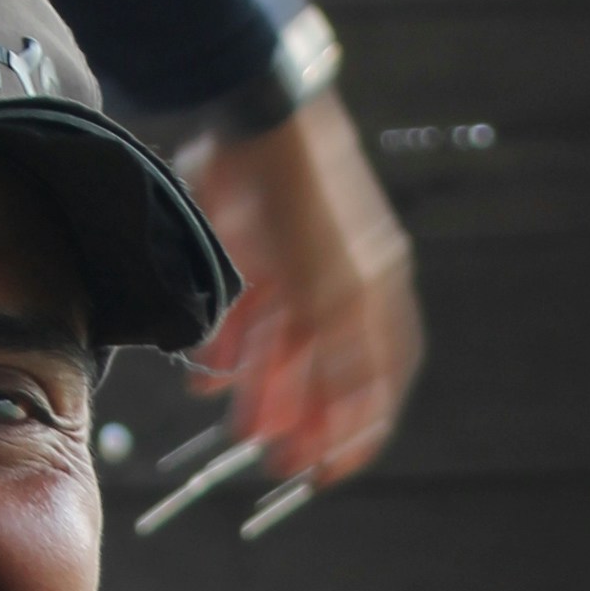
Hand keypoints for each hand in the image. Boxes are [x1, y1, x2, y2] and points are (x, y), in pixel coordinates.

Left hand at [189, 94, 423, 485]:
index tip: (330, 472)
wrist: (255, 118)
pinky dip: (228, 348)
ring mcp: (293, 267)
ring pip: (281, 347)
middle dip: (301, 418)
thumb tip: (356, 426)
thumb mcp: (336, 299)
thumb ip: (345, 366)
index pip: (378, 381)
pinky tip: (211, 376)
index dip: (358, 430)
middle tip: (276, 461)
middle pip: (324, 370)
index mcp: (375, 295)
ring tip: (239, 429)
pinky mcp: (249, 250)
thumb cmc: (310, 204)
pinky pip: (242, 315)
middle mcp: (338, 285)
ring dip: (262, 391)